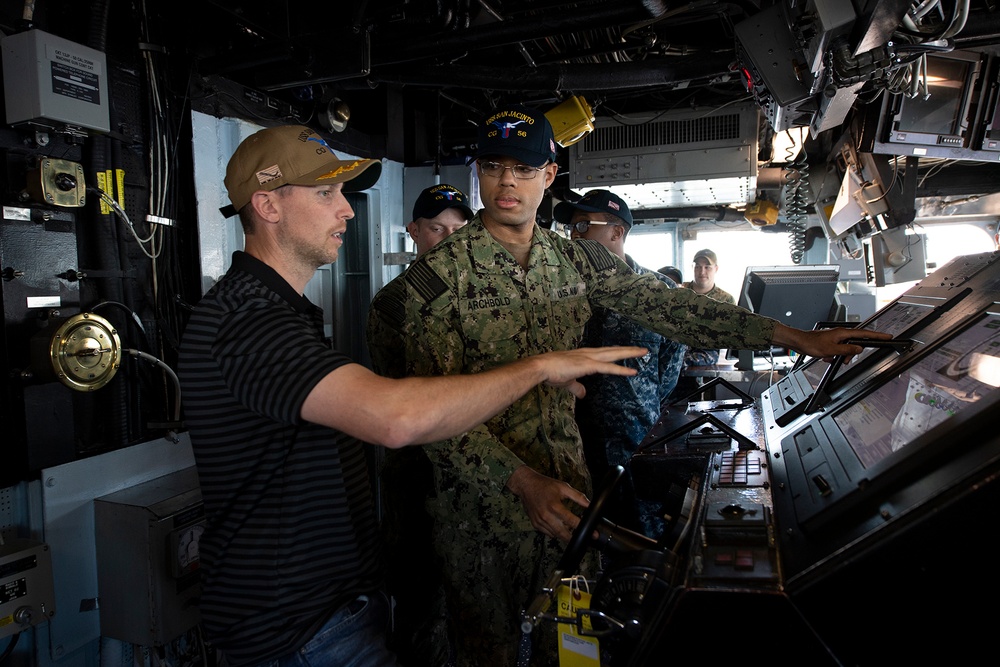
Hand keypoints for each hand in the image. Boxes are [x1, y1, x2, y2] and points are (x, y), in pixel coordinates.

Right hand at [506, 466, 588, 541]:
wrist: (526, 485)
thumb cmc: (545, 485)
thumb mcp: (563, 487)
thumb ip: (578, 497)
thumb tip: (590, 505)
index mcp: (554, 506)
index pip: (571, 521)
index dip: (583, 528)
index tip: (593, 533)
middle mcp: (546, 515)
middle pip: (563, 534)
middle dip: (575, 538)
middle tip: (585, 539)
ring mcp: (539, 521)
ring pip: (556, 535)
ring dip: (566, 536)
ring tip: (574, 533)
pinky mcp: (535, 524)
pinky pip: (548, 534)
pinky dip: (556, 533)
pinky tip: (561, 528)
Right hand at [537, 345, 645, 398]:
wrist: (542, 367)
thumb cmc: (551, 372)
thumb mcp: (567, 381)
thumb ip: (577, 387)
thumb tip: (583, 393)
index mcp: (584, 356)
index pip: (605, 354)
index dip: (616, 353)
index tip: (627, 352)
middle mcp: (589, 354)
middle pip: (613, 350)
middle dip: (628, 350)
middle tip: (643, 349)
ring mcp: (589, 358)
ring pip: (614, 354)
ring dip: (629, 353)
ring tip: (643, 353)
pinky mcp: (589, 365)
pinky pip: (609, 367)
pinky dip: (621, 369)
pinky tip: (632, 371)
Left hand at [773, 324, 892, 360]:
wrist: (800, 342)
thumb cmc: (812, 344)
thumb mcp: (832, 350)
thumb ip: (848, 350)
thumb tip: (859, 349)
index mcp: (843, 333)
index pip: (864, 334)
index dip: (877, 336)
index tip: (888, 336)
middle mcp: (841, 334)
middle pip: (855, 344)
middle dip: (851, 353)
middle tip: (844, 359)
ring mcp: (836, 338)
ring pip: (847, 349)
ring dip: (841, 356)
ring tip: (831, 357)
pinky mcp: (831, 342)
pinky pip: (838, 350)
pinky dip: (834, 355)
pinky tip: (826, 356)